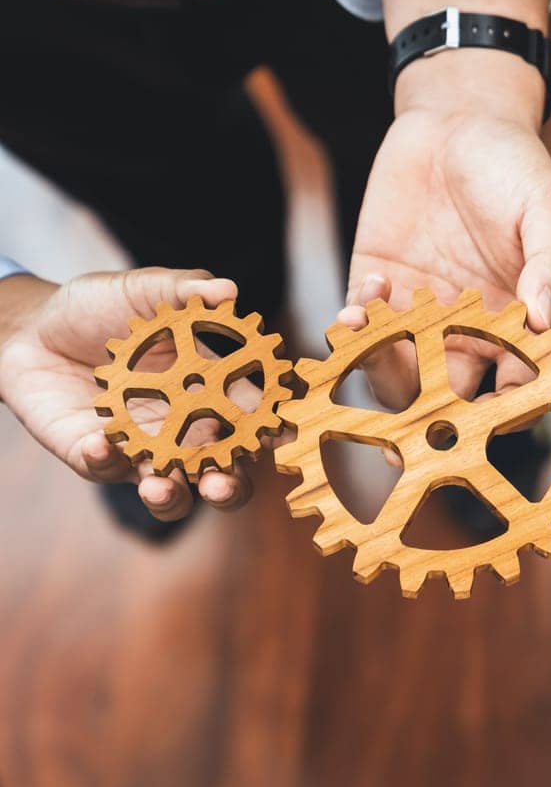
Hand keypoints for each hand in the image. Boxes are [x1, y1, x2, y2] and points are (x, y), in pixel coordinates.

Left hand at [0, 268, 252, 518]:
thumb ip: (184, 290)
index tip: (284, 435)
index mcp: (211, 388)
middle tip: (223, 482)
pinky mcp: (95, 454)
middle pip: (222, 471)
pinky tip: (101, 444)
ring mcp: (141, 446)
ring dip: (171, 497)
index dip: (274, 428)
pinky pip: (105, 469)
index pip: (254, 417)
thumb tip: (227, 290)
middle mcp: (184, 427)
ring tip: (161, 486)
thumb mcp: (143, 290)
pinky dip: (107, 462)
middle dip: (229, 485)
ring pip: (170, 490)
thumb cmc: (97, 307)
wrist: (30, 327)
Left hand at [348, 48, 550, 404]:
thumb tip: (546, 318)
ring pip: (398, 370)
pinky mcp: (376, 282)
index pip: (515, 382)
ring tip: (376, 338)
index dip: (508, 402)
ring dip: (383, 368)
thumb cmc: (514, 167)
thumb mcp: (546, 209)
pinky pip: (361, 324)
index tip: (496, 403)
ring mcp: (417, 310)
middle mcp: (466, 327)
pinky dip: (356, 325)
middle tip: (418, 422)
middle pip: (451, 394)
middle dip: (433, 418)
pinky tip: (366, 295)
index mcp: (515, 321)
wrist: (458, 120)